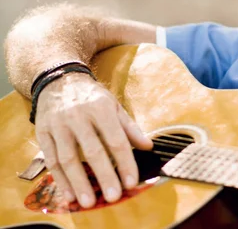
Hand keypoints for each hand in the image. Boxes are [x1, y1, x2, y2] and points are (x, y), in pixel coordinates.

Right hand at [34, 73, 152, 207]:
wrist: (59, 80)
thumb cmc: (92, 97)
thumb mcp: (114, 106)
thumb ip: (130, 128)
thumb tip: (148, 147)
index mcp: (102, 109)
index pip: (116, 139)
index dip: (125, 162)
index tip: (131, 182)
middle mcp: (79, 117)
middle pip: (93, 151)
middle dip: (104, 175)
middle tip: (113, 196)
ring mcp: (59, 125)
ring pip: (68, 158)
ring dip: (79, 182)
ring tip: (88, 202)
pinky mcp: (43, 133)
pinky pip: (51, 159)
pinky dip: (60, 179)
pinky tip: (68, 194)